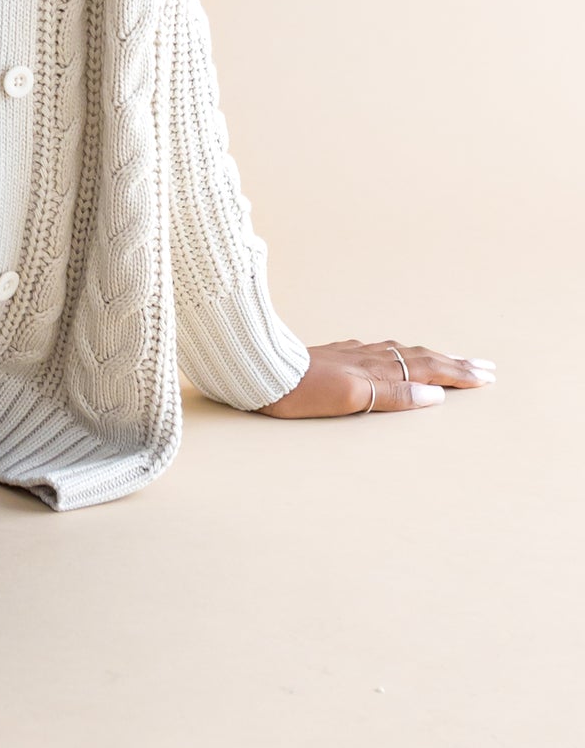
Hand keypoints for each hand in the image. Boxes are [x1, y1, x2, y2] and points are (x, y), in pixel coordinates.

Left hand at [261, 338, 494, 418]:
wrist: (259, 372)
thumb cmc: (303, 391)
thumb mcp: (351, 397)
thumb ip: (393, 394)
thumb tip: (435, 394)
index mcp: (378, 369)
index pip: (429, 370)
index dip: (458, 375)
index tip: (487, 377)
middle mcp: (370, 357)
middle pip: (422, 357)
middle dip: (455, 363)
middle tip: (485, 366)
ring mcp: (353, 354)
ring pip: (403, 352)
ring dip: (431, 356)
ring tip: (450, 359)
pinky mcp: (336, 355)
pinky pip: (380, 350)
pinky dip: (400, 354)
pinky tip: (394, 354)